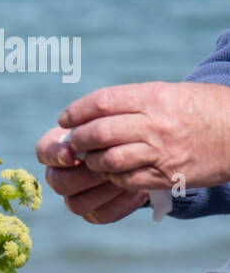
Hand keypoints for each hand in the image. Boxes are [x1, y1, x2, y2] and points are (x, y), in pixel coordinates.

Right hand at [35, 125, 148, 222]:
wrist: (146, 149)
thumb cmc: (124, 128)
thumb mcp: (114, 116)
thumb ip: (98, 119)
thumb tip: (85, 131)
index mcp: (58, 148)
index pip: (43, 152)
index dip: (54, 155)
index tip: (72, 154)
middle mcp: (61, 174)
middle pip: (58, 182)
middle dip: (84, 175)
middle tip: (106, 166)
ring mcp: (76, 195)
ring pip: (76, 203)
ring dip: (101, 191)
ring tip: (125, 177)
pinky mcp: (95, 212)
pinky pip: (99, 215)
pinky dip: (118, 204)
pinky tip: (136, 192)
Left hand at [57, 81, 229, 190]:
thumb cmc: (206, 108)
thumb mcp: (172, 93)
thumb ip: (136, 101)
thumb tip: (96, 111)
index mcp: (154, 97)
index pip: (102, 102)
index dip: (77, 111)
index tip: (66, 119)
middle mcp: (155, 123)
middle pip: (99, 133)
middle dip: (78, 140)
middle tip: (72, 143)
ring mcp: (161, 151)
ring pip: (108, 159)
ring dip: (92, 162)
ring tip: (90, 159)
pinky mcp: (168, 175)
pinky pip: (127, 179)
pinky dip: (113, 177)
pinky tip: (113, 173)